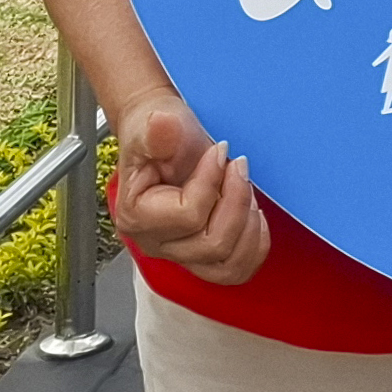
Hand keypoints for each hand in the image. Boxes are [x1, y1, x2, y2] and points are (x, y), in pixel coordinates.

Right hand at [109, 90, 269, 285]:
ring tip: (244, 192)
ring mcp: (181, 253)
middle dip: (236, 201)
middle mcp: (157, 243)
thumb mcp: (156, 122)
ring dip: (248, 226)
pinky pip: (236, 269)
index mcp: (137, 216)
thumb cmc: (161, 132)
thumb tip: (160, 123)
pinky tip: (252, 214)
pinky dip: (254, 245)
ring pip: (227, 266)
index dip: (212, 181)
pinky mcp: (202, 254)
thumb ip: (158, 130)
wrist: (166, 134)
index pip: (189, 215)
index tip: (218, 152)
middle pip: (212, 245)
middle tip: (238, 167)